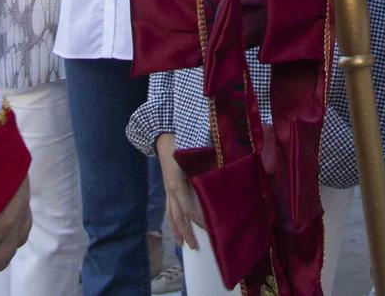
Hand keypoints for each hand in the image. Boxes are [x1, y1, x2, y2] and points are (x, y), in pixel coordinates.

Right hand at [156, 134, 201, 250]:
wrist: (162, 136)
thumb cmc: (181, 144)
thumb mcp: (196, 155)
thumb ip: (208, 167)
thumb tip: (222, 177)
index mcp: (177, 185)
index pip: (189, 209)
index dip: (199, 220)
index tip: (210, 229)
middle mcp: (171, 191)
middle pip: (177, 218)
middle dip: (186, 234)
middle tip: (195, 248)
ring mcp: (167, 190)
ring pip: (170, 216)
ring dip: (177, 231)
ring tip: (183, 244)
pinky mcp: (167, 188)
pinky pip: (170, 209)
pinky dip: (173, 222)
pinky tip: (177, 229)